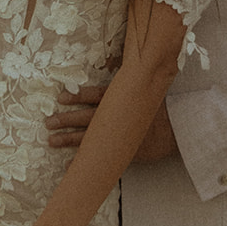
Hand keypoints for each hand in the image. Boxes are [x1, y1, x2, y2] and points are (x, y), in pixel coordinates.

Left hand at [46, 88, 178, 162]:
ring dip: (68, 139)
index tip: (60, 97)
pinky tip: (69, 166)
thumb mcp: (146, 86)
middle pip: (87, 118)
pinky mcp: (123, 152)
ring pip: (89, 138)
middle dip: (66, 120)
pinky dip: (84, 162)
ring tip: (51, 140)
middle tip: (48, 122)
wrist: (178, 130)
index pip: (95, 96)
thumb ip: (131, 77)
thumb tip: (123, 58)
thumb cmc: (159, 106)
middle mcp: (117, 118)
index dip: (77, 96)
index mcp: (121, 100)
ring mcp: (119, 137)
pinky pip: (100, 158)